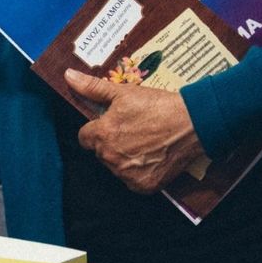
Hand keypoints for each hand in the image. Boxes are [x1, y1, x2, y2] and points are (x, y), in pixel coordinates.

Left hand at [65, 70, 203, 193]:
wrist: (193, 123)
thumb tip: (68, 76)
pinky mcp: (144, 186)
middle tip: (134, 130)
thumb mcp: (123, 92)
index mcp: (102, 135)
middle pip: (101, 152)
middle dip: (112, 143)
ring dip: (125, 158)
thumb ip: (92, 87)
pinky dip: (140, 172)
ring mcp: (127, 174)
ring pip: (116, 167)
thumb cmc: (157, 106)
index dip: (98, 129)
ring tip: (145, 142)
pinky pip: (133, 180)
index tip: (114, 124)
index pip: (85, 138)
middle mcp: (111, 158)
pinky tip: (152, 156)